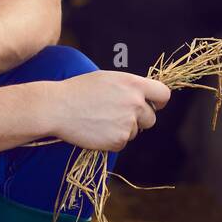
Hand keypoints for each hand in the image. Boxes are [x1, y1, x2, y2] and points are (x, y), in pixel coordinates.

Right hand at [47, 71, 171, 151]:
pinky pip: (122, 143)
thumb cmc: (79, 90)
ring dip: (123, 129)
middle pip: (151, 118)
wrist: (58, 107)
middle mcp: (135, 103)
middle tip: (118, 116)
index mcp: (134, 84)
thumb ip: (128, 87)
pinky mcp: (118, 140)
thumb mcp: (108, 78)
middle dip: (139, 119)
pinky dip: (112, 140)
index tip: (154, 105)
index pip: (163, 94)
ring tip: (101, 120)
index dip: (159, 101)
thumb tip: (141, 96)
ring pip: (135, 131)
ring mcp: (128, 123)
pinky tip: (97, 130)